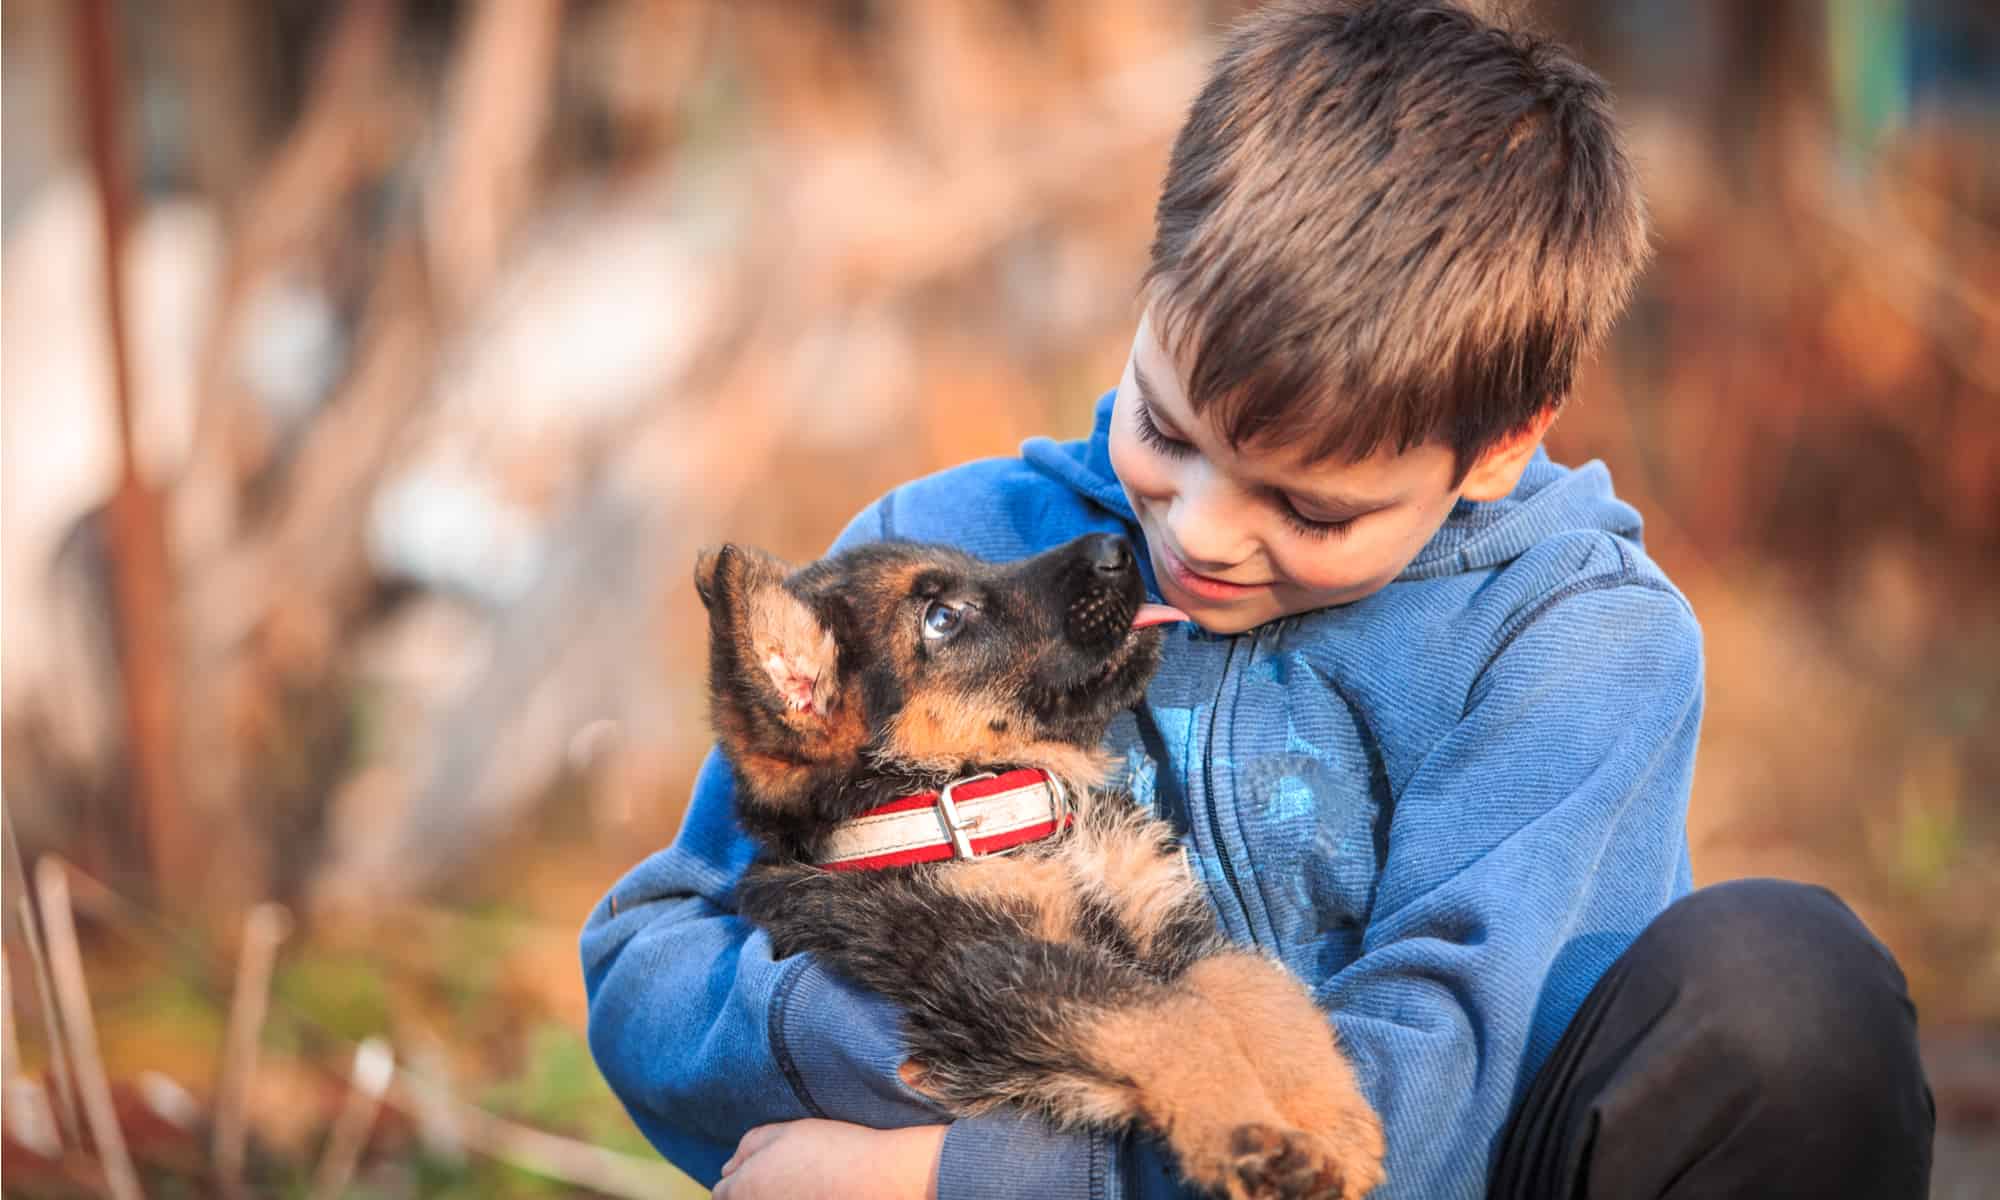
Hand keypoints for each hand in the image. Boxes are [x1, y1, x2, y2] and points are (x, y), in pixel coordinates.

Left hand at [714, 1119, 946, 1199]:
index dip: (737, 1179)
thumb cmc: (829, 1148)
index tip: (759, 1172)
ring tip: (801, 1185)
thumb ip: (747, 1146)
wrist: (875, 1177)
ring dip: (775, 1195)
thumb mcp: (783, 1131)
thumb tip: (726, 1167)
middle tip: (784, 1177)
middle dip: (752, 1191)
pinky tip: (814, 1193)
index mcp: (744, 1188)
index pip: (722, 1193)